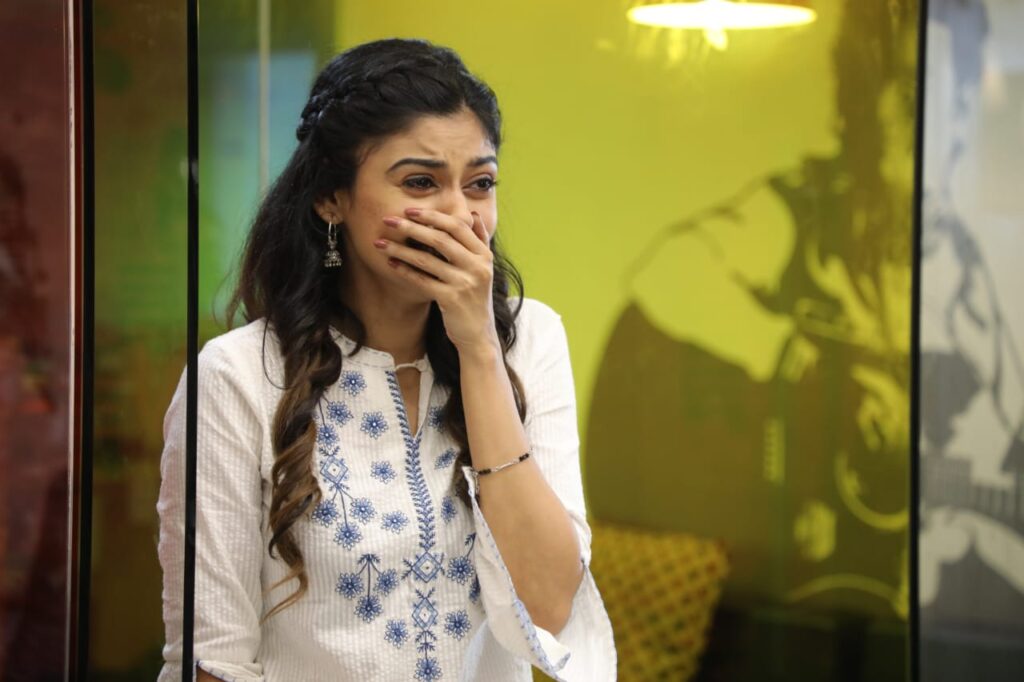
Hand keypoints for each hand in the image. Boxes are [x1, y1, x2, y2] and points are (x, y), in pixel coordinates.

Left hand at [375, 207, 499, 354]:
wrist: (478, 334)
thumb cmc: (475, 298)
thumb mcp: (483, 268)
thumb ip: (479, 241)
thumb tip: (471, 214)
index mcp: (484, 255)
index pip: (457, 226)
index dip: (432, 216)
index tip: (410, 211)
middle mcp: (477, 267)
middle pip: (440, 239)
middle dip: (411, 227)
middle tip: (388, 220)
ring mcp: (464, 283)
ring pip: (427, 259)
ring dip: (400, 249)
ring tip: (380, 243)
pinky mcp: (451, 299)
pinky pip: (422, 280)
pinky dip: (405, 270)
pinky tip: (391, 263)